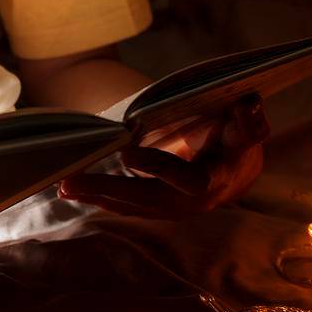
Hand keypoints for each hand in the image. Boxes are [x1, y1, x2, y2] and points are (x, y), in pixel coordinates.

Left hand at [58, 95, 268, 217]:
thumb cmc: (238, 138)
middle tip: (71, 181)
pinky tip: (72, 189)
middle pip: (148, 199)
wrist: (237, 169)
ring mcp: (174, 207)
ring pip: (132, 206)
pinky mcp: (158, 207)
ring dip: (97, 197)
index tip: (127, 154)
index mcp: (218, 177)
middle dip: (109, 189)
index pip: (188, 179)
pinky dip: (100, 198)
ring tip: (63, 186)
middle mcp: (193, 200)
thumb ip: (248, 120)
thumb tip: (247, 103)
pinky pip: (127, 206)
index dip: (159, 167)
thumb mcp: (247, 126)